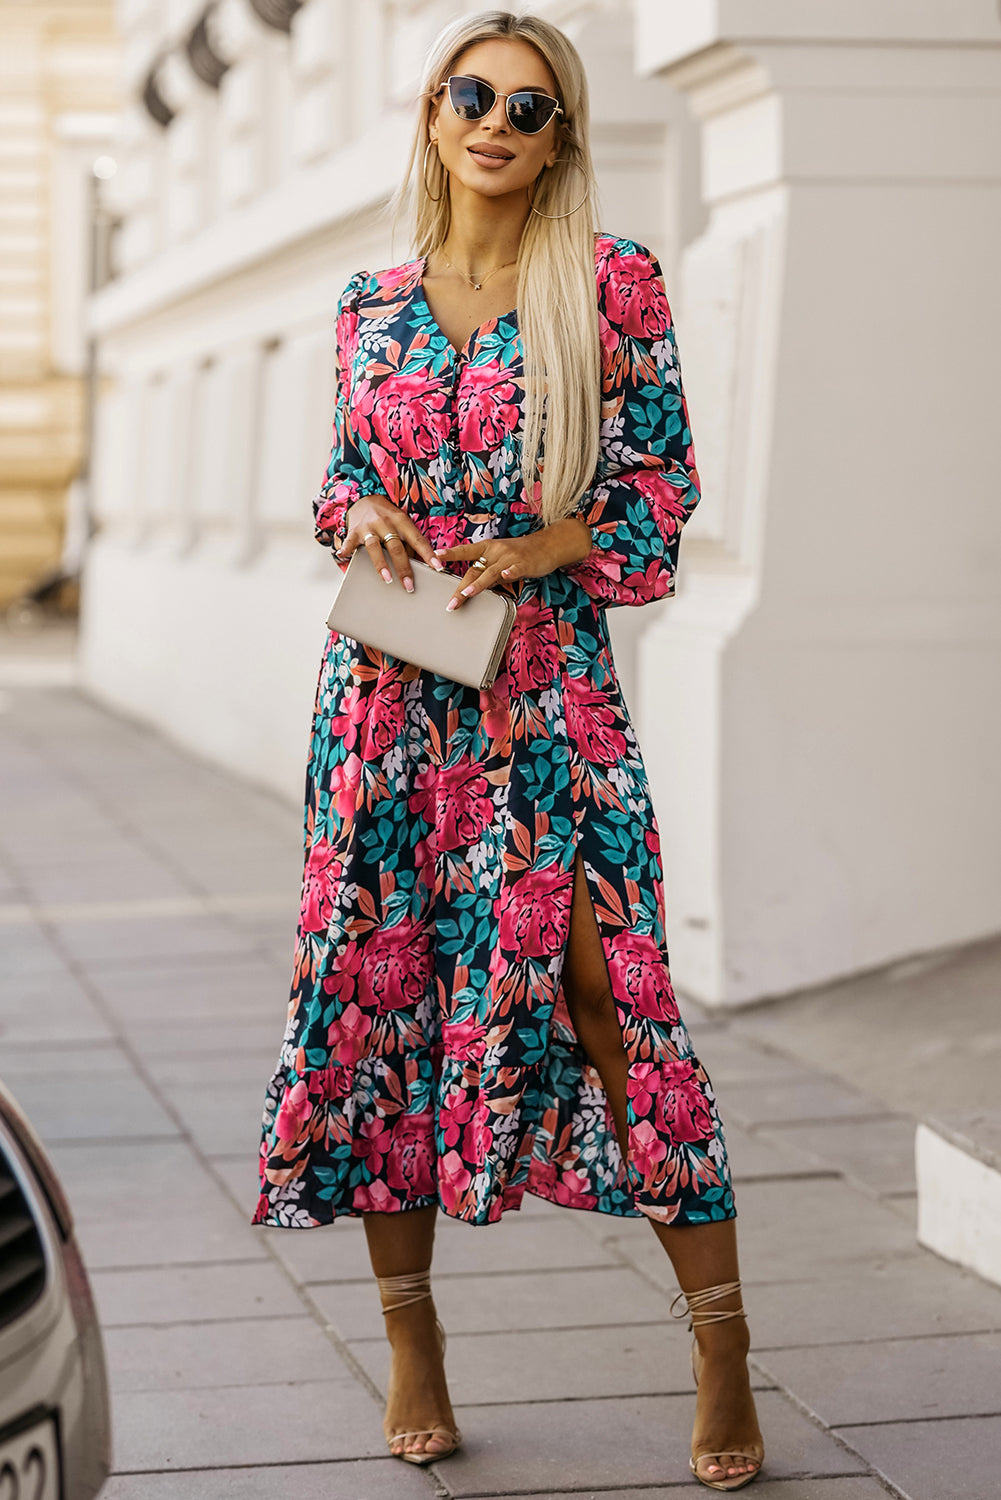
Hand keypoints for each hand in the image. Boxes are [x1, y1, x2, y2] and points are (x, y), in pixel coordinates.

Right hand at [334, 495, 445, 590]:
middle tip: (409, 585)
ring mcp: (369, 527)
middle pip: (396, 547)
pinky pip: (350, 541)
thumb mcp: (402, 523)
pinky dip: (347, 549)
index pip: (417, 539)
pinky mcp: (354, 531)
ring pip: (375, 546)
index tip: (437, 567)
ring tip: (387, 579)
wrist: (364, 497)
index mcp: (401, 521)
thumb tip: (421, 563)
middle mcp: (385, 523)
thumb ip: (409, 542)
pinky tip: (344, 556)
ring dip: (381, 564)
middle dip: (404, 567)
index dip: (428, 554)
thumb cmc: (387, 516)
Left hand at [434, 517, 592, 609]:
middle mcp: (496, 551)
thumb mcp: (499, 559)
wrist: (547, 545)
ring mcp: (509, 557)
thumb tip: (469, 586)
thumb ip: (485, 572)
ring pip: (490, 571)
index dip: (450, 554)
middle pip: (474, 570)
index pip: (465, 551)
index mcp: (488, 548)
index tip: (435, 557)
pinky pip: (515, 569)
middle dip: (460, 587)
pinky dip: (509, 573)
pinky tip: (504, 577)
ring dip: (477, 584)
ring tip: (466, 594)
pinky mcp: (524, 564)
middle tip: (450, 602)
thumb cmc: (520, 554)